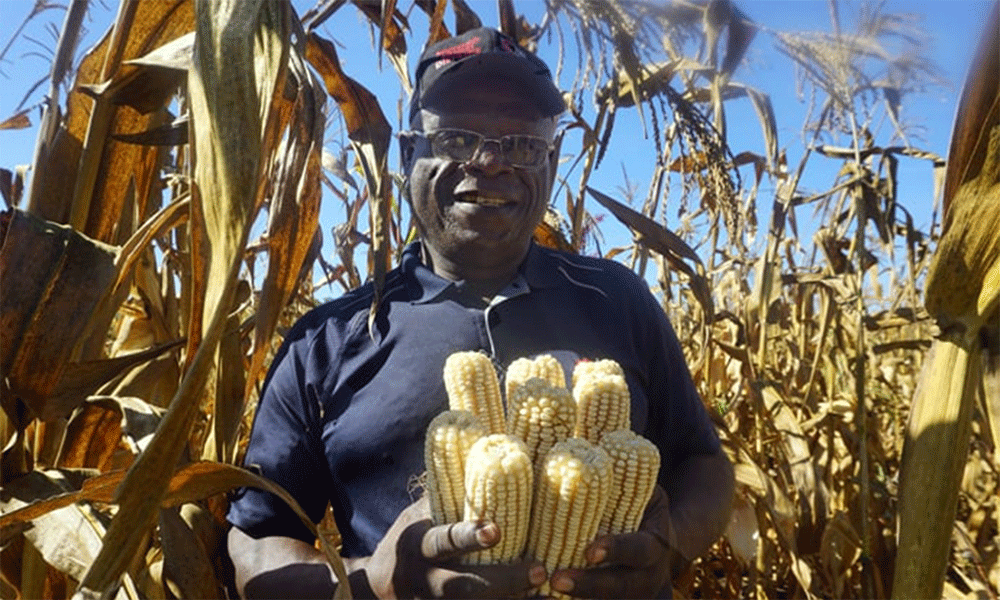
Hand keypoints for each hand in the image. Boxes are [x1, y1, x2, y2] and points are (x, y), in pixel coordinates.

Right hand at [363, 496, 547, 598]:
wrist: (378, 587)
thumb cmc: (411, 538)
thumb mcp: (420, 514)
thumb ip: (450, 496)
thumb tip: (490, 456)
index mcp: (416, 544)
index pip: (442, 541)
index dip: (467, 537)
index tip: (495, 530)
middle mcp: (423, 580)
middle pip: (462, 586)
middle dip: (503, 580)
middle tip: (539, 570)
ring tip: (551, 598)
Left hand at [548, 485, 682, 598]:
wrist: (660, 546)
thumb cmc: (642, 507)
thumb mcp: (643, 491)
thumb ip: (623, 477)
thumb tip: (585, 445)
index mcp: (654, 544)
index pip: (638, 550)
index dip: (616, 550)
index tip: (590, 550)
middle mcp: (646, 576)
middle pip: (620, 587)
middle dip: (589, 585)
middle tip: (557, 579)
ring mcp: (631, 595)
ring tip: (544, 594)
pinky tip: (542, 599)